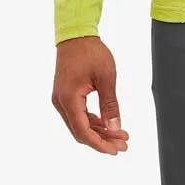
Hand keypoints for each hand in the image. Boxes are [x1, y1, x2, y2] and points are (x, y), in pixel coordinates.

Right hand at [52, 35, 129, 154]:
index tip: (115, 150)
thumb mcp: (106, 77)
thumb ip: (110, 104)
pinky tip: (107, 125)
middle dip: (102, 140)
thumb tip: (116, 128)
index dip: (99, 144)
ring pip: (79, 124)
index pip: (83, 131)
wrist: (76, 34)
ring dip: (98, 132)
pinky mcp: (65, 95)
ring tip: (120, 136)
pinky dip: (92, 121)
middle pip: (80, 131)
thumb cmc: (91, 52)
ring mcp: (61, 99)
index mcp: (69, 99)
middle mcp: (61, 103)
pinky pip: (78, 114)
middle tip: (123, 145)